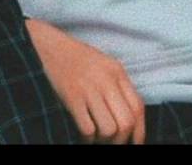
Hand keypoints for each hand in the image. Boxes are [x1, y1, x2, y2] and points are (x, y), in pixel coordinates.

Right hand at [25, 18, 145, 144]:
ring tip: (97, 136)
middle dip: (121, 139)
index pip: (138, 106)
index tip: (136, 142)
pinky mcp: (72, 98)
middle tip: (113, 142)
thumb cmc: (79, 59)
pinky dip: (88, 138)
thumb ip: (118, 87)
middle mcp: (107, 80)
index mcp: (117, 72)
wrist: (52, 48)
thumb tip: (131, 118)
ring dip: (104, 139)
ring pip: (109, 129)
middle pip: (126, 122)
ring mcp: (89, 89)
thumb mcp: (105, 66)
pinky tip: (85, 133)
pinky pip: (88, 129)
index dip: (140, 130)